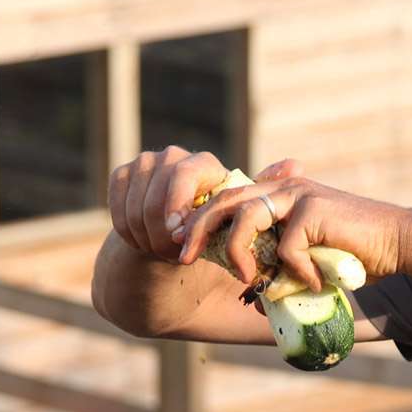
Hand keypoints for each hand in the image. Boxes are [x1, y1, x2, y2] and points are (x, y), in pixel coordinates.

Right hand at [106, 148, 301, 263]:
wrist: (174, 254)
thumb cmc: (214, 242)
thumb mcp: (242, 226)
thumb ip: (263, 198)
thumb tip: (294, 165)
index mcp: (205, 166)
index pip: (186, 174)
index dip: (178, 207)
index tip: (179, 238)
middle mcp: (174, 156)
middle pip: (157, 194)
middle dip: (162, 232)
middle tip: (171, 253)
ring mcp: (145, 164)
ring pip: (136, 205)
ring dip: (146, 237)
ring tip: (161, 251)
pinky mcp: (122, 176)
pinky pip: (117, 207)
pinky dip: (128, 232)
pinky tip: (142, 242)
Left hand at [176, 171, 411, 291]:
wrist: (397, 243)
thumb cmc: (353, 254)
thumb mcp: (306, 256)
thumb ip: (279, 263)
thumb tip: (255, 291)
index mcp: (277, 193)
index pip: (226, 199)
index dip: (199, 220)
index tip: (181, 245)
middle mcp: (283, 187)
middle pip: (225, 201)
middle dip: (197, 230)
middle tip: (182, 257)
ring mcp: (298, 195)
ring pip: (246, 218)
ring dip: (239, 253)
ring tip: (248, 278)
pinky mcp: (314, 209)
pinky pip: (286, 246)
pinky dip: (296, 271)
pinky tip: (315, 282)